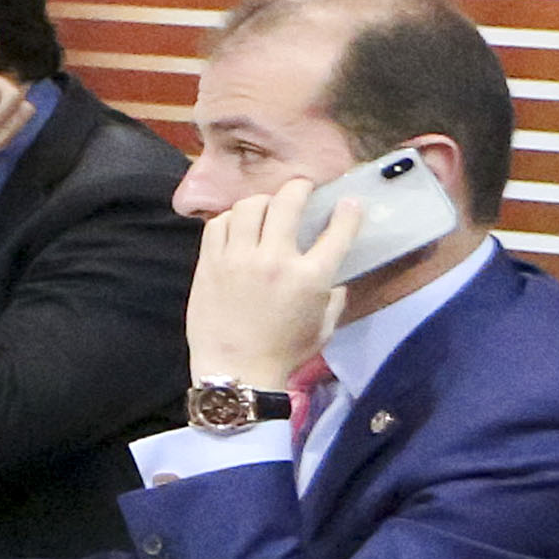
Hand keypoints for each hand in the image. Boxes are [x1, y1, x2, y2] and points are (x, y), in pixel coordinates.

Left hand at [181, 176, 360, 397]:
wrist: (236, 370)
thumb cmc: (284, 352)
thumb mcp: (324, 326)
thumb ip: (334, 296)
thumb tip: (336, 276)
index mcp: (310, 277)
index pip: (337, 231)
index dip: (348, 211)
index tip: (349, 202)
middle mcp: (275, 260)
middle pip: (288, 203)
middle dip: (299, 187)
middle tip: (302, 188)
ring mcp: (238, 258)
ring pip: (249, 206)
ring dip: (263, 200)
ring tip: (268, 206)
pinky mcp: (210, 263)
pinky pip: (218, 224)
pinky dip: (231, 218)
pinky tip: (238, 224)